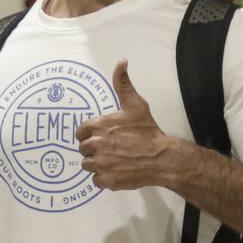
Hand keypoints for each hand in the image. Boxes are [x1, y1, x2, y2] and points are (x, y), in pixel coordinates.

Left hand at [77, 61, 176, 190]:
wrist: (161, 157)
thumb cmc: (147, 131)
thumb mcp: (135, 104)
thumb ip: (123, 84)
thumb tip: (122, 62)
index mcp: (98, 126)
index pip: (81, 132)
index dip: (90, 134)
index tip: (102, 137)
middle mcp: (95, 144)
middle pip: (83, 149)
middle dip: (94, 149)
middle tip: (110, 149)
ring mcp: (100, 164)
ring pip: (88, 165)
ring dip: (97, 164)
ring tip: (114, 160)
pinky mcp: (106, 180)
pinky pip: (96, 180)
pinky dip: (104, 178)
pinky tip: (116, 171)